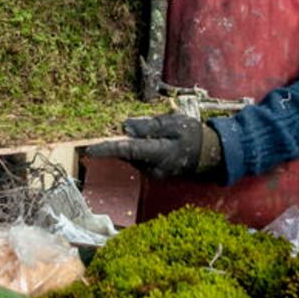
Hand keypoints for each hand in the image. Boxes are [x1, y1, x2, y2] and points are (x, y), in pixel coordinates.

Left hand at [86, 114, 221, 178]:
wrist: (208, 154)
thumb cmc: (191, 135)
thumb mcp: (173, 123)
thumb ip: (149, 126)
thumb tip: (126, 128)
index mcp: (159, 154)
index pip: (128, 151)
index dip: (107, 150)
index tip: (90, 150)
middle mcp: (153, 168)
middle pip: (127, 154)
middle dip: (120, 141)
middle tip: (124, 126)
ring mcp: (153, 174)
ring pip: (132, 157)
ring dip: (132, 144)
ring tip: (153, 133)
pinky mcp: (153, 173)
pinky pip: (139, 159)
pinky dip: (138, 149)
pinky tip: (151, 141)